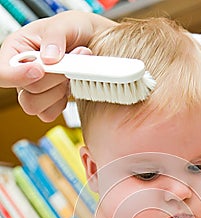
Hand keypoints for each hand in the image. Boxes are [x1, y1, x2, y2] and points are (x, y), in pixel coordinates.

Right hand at [0, 11, 114, 120]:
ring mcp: (34, 91)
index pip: (3, 73)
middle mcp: (21, 73)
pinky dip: (62, 101)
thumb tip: (49, 58)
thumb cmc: (74, 31)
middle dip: (52, 79)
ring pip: (36, 106)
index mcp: (16, 51)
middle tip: (71, 61)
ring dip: (58, 90)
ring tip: (72, 72)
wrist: (93, 44)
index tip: (40, 69)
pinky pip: (49, 113)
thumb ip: (55, 36)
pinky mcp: (48, 103)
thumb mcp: (64, 23)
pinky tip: (69, 85)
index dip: (17, 76)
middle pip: (24, 93)